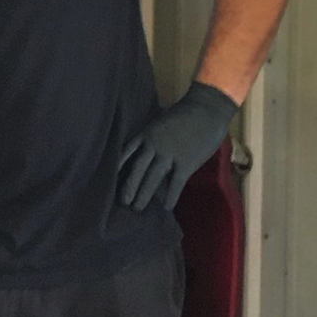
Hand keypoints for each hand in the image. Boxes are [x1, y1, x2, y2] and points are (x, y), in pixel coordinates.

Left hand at [117, 81, 237, 210]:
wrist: (206, 108)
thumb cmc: (185, 113)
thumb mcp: (160, 121)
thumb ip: (151, 134)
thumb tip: (144, 148)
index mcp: (146, 134)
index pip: (127, 153)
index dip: (119, 168)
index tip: (109, 180)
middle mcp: (154, 146)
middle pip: (137, 169)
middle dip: (129, 186)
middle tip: (123, 202)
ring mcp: (170, 155)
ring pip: (152, 178)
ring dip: (144, 194)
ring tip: (137, 208)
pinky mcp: (186, 163)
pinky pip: (176, 183)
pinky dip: (170, 196)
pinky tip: (166, 207)